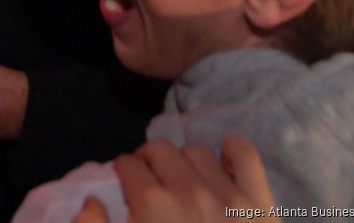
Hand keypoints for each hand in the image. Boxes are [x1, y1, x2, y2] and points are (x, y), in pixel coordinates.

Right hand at [72, 136, 274, 222]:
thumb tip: (93, 201)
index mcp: (150, 204)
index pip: (126, 164)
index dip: (123, 177)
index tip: (127, 193)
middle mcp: (186, 189)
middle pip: (158, 149)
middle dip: (149, 163)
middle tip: (151, 188)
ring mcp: (227, 195)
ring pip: (196, 150)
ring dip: (185, 162)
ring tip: (185, 184)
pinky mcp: (261, 205)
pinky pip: (244, 155)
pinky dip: (231, 151)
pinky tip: (223, 164)